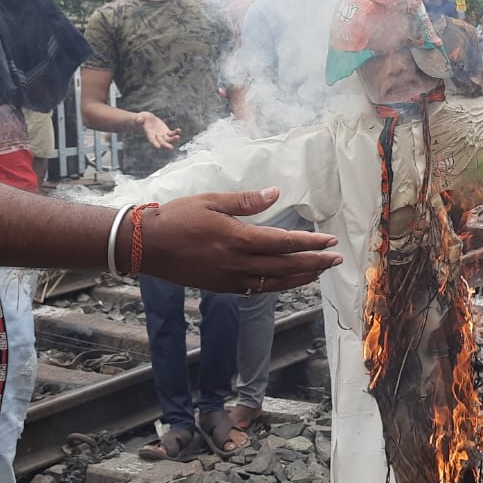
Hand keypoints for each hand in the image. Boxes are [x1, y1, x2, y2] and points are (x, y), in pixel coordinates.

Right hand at [135, 112, 179, 149]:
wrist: (146, 120)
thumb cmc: (141, 119)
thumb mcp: (140, 117)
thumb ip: (139, 119)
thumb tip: (138, 120)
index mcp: (149, 134)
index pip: (152, 140)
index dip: (155, 143)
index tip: (158, 147)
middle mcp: (156, 136)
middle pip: (162, 142)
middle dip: (166, 145)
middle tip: (171, 147)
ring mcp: (162, 135)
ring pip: (169, 139)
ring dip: (173, 139)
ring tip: (178, 137)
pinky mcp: (166, 132)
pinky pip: (172, 133)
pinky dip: (176, 132)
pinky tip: (179, 130)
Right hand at [141, 187, 342, 292]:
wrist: (146, 246)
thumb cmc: (177, 217)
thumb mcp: (212, 201)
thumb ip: (246, 201)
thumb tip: (276, 193)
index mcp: (237, 239)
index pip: (284, 243)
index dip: (310, 243)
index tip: (330, 242)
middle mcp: (237, 263)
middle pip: (285, 267)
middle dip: (314, 263)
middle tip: (336, 260)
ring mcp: (230, 279)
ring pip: (274, 283)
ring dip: (300, 278)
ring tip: (319, 272)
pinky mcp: (221, 287)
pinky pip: (256, 289)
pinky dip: (277, 286)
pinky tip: (287, 281)